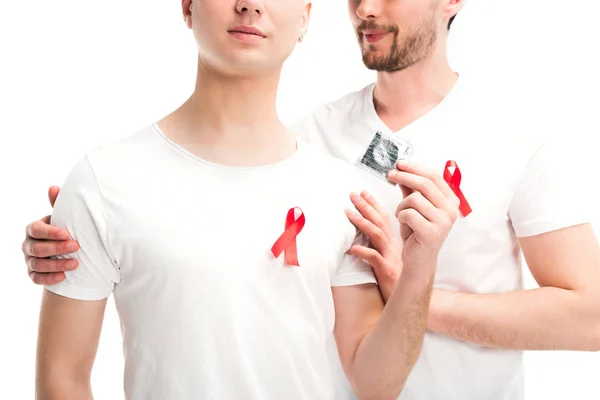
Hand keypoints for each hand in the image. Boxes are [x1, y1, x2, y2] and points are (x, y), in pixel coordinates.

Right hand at [22, 186, 79, 284]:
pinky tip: (63, 277)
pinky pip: (37, 278)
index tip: (67, 234)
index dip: (50, 232)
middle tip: (76, 247)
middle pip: (37, 248)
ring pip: (37, 264)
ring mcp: (29, 260)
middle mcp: (28, 245)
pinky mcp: (33, 274)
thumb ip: (58, 205)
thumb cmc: (63, 231)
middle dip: (57, 248)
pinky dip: (49, 278)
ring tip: (75, 263)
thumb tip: (53, 187)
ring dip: (56, 264)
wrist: (64, 252)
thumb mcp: (62, 218)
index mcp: (33, 229)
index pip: (36, 230)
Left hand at [345, 190, 401, 302]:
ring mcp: (390, 257)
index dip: (373, 203)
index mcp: (394, 241)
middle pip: (380, 221)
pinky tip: (351, 248)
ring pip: (377, 235)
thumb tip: (369, 230)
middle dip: (366, 206)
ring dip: (362, 222)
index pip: (384, 217)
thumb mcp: (391, 255)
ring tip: (348, 213)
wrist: (410, 295)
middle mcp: (393, 245)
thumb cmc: (398, 277)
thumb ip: (381, 242)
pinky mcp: (386, 270)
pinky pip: (374, 258)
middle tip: (354, 194)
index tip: (363, 192)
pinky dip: (362, 252)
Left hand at [387, 160, 459, 279]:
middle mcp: (451, 210)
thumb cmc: (417, 232)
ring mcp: (443, 222)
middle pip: (424, 183)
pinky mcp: (431, 232)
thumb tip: (402, 169)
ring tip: (401, 213)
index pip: (434, 176)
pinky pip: (409, 213)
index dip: (415, 167)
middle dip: (404, 176)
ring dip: (401, 204)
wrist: (419, 259)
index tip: (400, 164)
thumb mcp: (415, 206)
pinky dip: (401, 215)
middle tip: (390, 174)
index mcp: (451, 201)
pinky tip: (403, 222)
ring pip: (414, 198)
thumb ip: (411, 188)